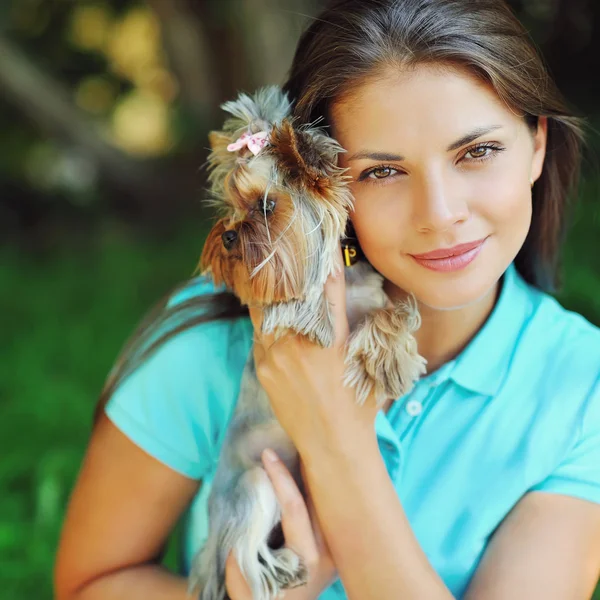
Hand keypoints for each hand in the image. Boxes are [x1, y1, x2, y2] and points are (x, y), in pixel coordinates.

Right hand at [224, 450, 335, 599]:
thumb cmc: (262, 599)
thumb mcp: (245, 585)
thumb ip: (240, 556)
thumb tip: (242, 516)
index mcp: (308, 558)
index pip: (295, 507)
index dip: (280, 477)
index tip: (266, 454)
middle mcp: (330, 550)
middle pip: (322, 496)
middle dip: (310, 465)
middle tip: (295, 435)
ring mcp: (337, 546)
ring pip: (329, 498)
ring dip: (316, 473)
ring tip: (302, 444)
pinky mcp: (337, 543)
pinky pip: (327, 506)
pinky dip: (317, 486)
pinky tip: (307, 466)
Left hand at [248, 248, 379, 458]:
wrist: (332, 444)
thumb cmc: (358, 403)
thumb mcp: (366, 361)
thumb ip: (359, 327)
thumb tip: (353, 297)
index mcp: (332, 338)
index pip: (327, 286)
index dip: (324, 259)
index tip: (320, 239)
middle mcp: (299, 343)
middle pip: (285, 293)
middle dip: (284, 269)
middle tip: (280, 245)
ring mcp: (276, 356)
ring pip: (264, 311)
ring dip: (267, 291)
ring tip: (265, 268)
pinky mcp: (262, 369)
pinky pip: (259, 334)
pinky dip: (263, 319)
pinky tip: (264, 307)